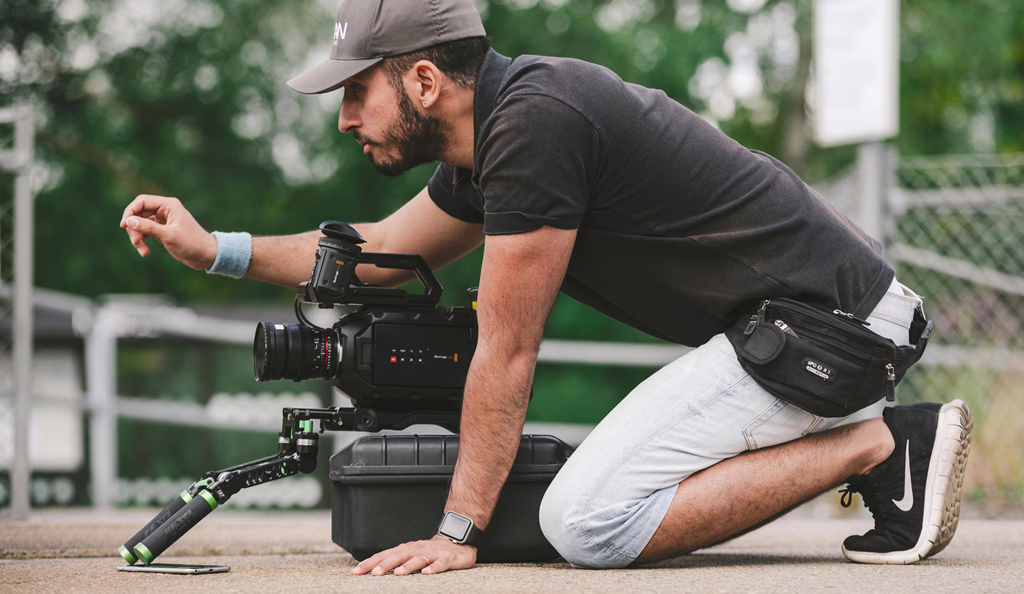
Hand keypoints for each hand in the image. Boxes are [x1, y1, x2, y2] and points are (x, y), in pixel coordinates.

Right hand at [120, 195, 217, 270]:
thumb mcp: (169, 236)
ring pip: (140, 224)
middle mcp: (165, 210)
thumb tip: (128, 220)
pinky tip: (145, 252)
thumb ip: (148, 227)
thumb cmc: (192, 243)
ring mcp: (163, 221)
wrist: (206, 256)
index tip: (124, 225)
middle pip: (138, 214)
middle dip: (134, 229)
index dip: (130, 211)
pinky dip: (142, 241)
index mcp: (169, 205)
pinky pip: (145, 232)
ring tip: (143, 252)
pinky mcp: (162, 231)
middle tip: (137, 243)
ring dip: (137, 237)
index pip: (142, 201)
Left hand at [351, 535, 476, 575]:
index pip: (385, 555)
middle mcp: (417, 549)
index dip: (371, 562)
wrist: (458, 542)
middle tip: (374, 573)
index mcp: (406, 549)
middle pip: (400, 555)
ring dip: (408, 566)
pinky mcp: (447, 559)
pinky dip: (434, 569)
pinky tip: (427, 574)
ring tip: (398, 573)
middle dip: (386, 564)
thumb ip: (395, 560)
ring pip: (419, 559)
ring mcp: (433, 553)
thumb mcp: (411, 554)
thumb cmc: (430, 551)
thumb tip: (372, 569)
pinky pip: (440, 564)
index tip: (356, 571)